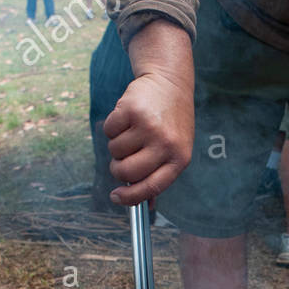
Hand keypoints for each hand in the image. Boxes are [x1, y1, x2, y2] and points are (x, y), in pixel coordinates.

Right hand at [103, 71, 193, 204]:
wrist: (170, 83)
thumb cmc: (171, 122)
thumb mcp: (175, 149)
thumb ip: (160, 175)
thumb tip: (145, 205)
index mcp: (179, 159)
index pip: (151, 187)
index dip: (130, 197)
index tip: (116, 197)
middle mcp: (166, 144)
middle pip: (126, 172)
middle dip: (117, 168)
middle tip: (122, 157)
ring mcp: (149, 126)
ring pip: (115, 151)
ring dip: (117, 143)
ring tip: (132, 130)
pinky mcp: (132, 110)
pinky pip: (109, 130)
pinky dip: (112, 126)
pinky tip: (127, 117)